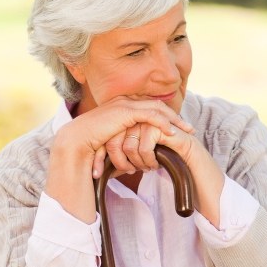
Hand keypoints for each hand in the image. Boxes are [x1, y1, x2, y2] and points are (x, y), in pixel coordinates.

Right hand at [46, 97, 193, 220]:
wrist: (76, 142)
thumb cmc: (92, 147)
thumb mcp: (114, 145)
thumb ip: (126, 147)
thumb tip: (137, 163)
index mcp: (122, 107)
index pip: (150, 109)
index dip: (166, 118)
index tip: (179, 130)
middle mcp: (124, 102)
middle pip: (157, 106)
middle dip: (175, 117)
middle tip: (190, 129)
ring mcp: (124, 104)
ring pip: (156, 109)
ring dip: (173, 120)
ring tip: (186, 131)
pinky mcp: (124, 111)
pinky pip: (149, 115)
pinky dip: (162, 123)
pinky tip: (171, 132)